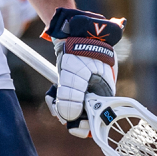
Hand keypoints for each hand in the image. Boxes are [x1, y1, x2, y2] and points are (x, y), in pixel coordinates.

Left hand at [44, 8, 122, 137]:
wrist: (72, 29)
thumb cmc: (78, 50)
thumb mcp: (75, 74)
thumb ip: (73, 96)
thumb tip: (69, 117)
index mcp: (105, 93)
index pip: (100, 120)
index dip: (86, 126)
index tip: (71, 124)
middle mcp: (97, 93)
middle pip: (85, 116)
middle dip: (69, 116)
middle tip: (56, 109)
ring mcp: (86, 89)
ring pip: (74, 109)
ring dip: (61, 107)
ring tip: (52, 99)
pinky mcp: (75, 84)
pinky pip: (68, 99)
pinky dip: (59, 99)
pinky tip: (51, 94)